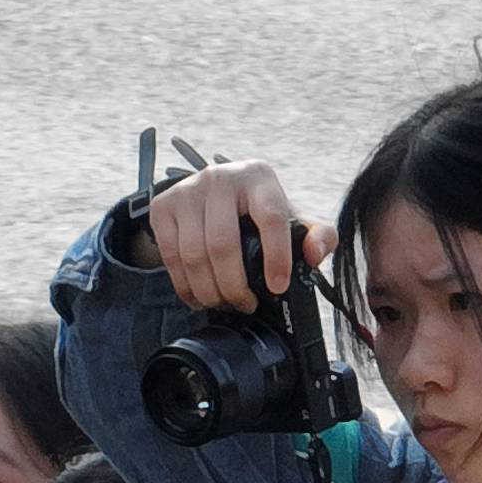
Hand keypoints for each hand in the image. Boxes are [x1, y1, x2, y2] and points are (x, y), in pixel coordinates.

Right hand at [142, 158, 335, 316]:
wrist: (211, 193)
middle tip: (246, 305)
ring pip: (194, 255)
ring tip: (224, 304)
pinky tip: (200, 298)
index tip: (277, 288)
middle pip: (223, 244)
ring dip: (209, 291)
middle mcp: (220, 177)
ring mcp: (187, 190)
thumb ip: (319, 235)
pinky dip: (185, 288)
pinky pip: (171, 258)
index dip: (276, 256)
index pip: (271, 217)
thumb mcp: (292, 217)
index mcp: (258, 177)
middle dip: (234, 286)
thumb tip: (314, 254)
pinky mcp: (162, 207)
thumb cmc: (257, 211)